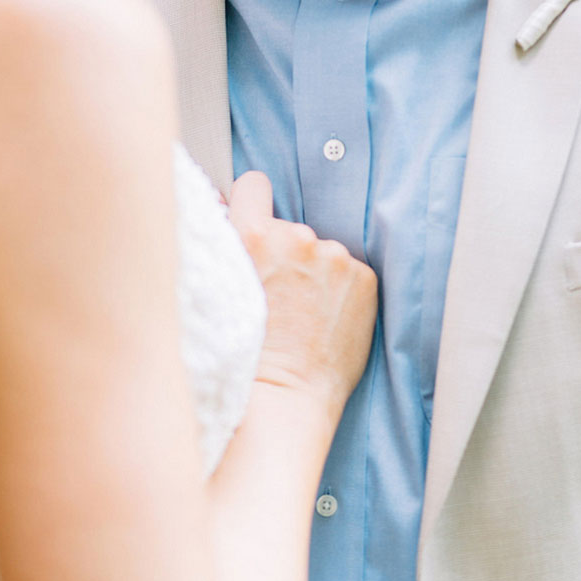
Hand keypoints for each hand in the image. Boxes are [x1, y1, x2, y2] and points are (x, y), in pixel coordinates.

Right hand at [229, 172, 377, 419]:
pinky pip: (349, 271)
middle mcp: (295, 236)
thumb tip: (224, 209)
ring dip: (314, 272)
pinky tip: (325, 320)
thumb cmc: (242, 354)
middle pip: (289, 227)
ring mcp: (334, 256)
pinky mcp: (363, 277)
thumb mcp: (216, 289)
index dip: (253, 202)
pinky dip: (341, 291)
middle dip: (285, 252)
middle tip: (277, 297)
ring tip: (302, 314)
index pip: (254, 184)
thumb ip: (225, 244)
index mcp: (252, 234)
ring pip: (320, 251)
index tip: (254, 222)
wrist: (283, 397)